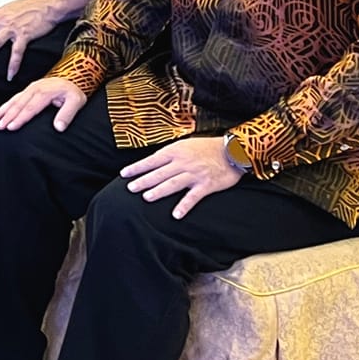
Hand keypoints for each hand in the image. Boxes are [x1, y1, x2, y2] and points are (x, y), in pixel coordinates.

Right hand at [0, 75, 88, 131]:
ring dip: (2, 111)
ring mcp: (30, 88)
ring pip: (13, 101)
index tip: (11, 127)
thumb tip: (59, 127)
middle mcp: (35, 89)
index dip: (20, 118)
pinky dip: (4, 106)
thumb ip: (67, 114)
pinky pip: (14, 98)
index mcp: (45, 92)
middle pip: (18, 105)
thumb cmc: (74, 91)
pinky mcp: (28, 90)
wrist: (73, 75)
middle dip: (7, 116)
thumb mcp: (77, 101)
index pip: (30, 108)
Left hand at [120, 137, 243, 218]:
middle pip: (159, 173)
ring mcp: (194, 174)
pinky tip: (175, 215)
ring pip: (172, 184)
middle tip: (130, 188)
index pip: (152, 160)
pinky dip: (184, 206)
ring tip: (146, 198)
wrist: (234, 150)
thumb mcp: (186, 144)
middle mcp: (183, 162)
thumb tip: (154, 161)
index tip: (123, 174)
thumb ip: (171, 154)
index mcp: (175, 151)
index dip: (137, 167)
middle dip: (143, 181)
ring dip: (158, 191)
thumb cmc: (208, 147)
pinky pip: (193, 197)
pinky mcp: (206, 185)